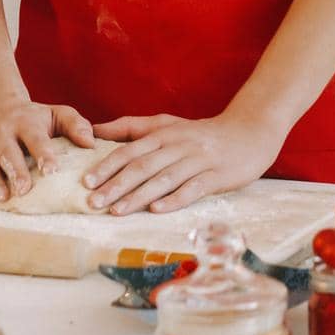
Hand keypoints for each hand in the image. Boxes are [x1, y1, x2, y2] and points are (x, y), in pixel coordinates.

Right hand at [0, 89, 93, 205]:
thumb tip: (91, 144)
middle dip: (16, 171)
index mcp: (25, 122)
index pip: (36, 138)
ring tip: (2, 198)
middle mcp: (1, 131)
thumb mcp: (54, 114)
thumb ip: (75, 125)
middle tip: (25, 189)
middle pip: (9, 152)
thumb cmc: (30, 117)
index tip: (52, 171)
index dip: (44, 154)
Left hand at [86, 109, 286, 215]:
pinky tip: (157, 210)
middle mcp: (177, 145)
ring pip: (164, 178)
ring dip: (139, 196)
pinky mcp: (216, 175)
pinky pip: (192, 188)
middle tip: (93, 201)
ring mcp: (197, 160)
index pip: (130, 149)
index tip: (86, 181)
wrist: (248, 132)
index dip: (108, 165)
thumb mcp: (167, 124)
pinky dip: (174, 199)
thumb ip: (132, 127)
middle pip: (143, 165)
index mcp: (163, 133)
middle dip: (116, 184)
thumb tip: (96, 130)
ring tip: (117, 210)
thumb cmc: (201, 133)